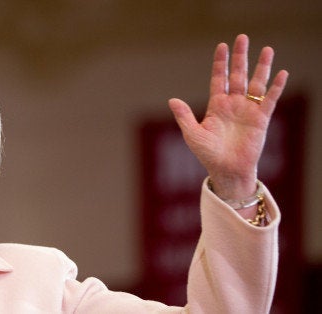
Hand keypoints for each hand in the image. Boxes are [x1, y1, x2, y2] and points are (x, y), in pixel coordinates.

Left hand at [168, 34, 287, 199]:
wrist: (226, 171)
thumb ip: (184, 116)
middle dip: (240, 57)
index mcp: (216, 106)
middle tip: (243, 37)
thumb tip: (172, 99)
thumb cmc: (208, 154)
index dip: (220, 62)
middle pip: (238, 75)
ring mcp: (248, 110)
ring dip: (262, 67)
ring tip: (268, 49)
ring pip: (256, 84)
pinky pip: (269, 100)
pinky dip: (276, 87)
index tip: (222, 45)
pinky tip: (281, 74)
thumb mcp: (193, 134)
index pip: (219, 78)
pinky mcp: (261, 119)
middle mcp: (233, 104)